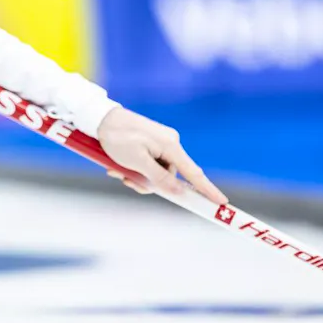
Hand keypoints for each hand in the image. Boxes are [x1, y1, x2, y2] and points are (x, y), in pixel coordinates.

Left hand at [97, 107, 227, 204]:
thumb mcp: (137, 161)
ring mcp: (160, 144)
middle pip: (169, 176)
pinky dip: (134, 169)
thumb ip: (159, 177)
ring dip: (136, 177)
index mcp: (170, 145)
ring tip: (117, 171)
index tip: (222, 202)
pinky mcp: (150, 144)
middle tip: (126, 180)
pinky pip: (148, 164)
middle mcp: (169, 144)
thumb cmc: (118, 137)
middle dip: (148, 183)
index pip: (193, 173)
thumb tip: (179, 191)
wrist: (101, 119)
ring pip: (156, 173)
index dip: (207, 189)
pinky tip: (117, 166)